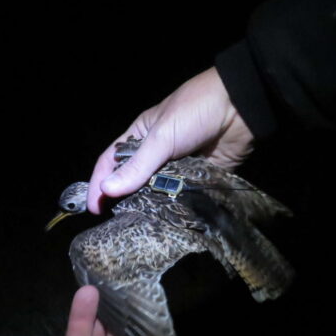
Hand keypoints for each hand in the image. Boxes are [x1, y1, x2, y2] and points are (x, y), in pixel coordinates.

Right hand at [87, 67, 254, 212]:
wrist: (241, 108)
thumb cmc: (195, 111)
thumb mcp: (161, 137)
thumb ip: (137, 166)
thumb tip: (107, 191)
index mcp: (140, 135)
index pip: (111, 161)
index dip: (100, 183)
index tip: (94, 208)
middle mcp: (156, 153)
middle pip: (133, 181)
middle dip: (124, 200)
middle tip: (117, 223)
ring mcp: (177, 167)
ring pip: (157, 192)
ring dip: (151, 206)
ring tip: (140, 227)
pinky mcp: (197, 179)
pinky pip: (181, 197)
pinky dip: (175, 207)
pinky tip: (168, 221)